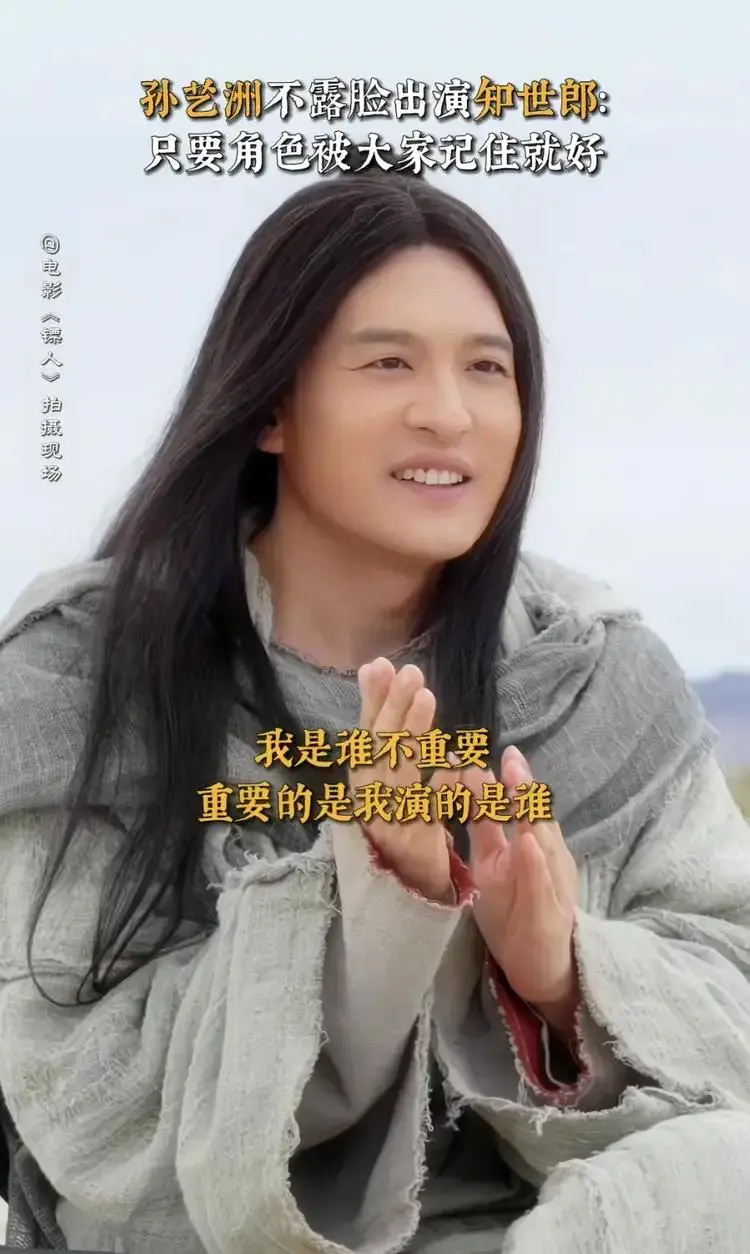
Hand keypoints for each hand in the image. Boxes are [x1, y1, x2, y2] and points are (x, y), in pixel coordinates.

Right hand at [352, 659, 454, 902]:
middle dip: (395, 710)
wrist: (408, 881)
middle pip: (381, 752)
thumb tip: (372, 667)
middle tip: (412, 674)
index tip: (382, 667)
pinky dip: (441, 784)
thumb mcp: (382, 766)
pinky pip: (430, 810)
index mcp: (361, 780)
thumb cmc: (396, 812)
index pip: (365, 735)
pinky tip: (454, 760)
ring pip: (402, 775)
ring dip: (414, 737)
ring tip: (426, 699)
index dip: (373, 702)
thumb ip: (379, 719)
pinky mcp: (418, 843)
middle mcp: (370, 800)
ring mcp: (393, 822)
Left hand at [463, 745, 578, 1029]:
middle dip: (521, 786)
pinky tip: (527, 843)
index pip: (510, 807)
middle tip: (509, 755)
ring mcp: (552, 882)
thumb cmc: (516, 913)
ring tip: (518, 782)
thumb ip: (485, 827)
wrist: (542, 966)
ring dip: (530, 812)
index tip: (471, 754)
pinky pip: (543, 884)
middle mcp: (544, 857)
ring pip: (543, 842)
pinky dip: (536, 863)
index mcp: (525, 845)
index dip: (495, 782)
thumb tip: (467, 782)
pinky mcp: (551, 910)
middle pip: (533, 816)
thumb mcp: (492, 865)